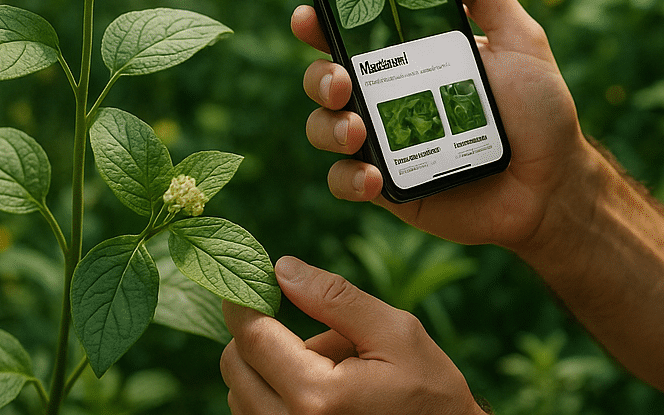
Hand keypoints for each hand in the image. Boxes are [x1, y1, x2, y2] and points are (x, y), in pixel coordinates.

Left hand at [220, 255, 483, 414]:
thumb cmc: (428, 390)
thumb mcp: (394, 331)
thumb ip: (335, 298)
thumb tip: (282, 268)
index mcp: (317, 396)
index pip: (252, 339)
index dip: (242, 302)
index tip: (248, 281)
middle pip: (235, 368)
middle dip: (258, 336)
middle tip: (306, 329)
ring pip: (241, 394)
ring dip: (270, 370)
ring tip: (329, 368)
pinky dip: (277, 395)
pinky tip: (322, 394)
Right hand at [296, 0, 586, 250]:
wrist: (554, 185)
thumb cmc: (540, 109)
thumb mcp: (520, 39)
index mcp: (412, 55)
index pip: (354, 31)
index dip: (321, 20)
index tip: (309, 14)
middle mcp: (389, 95)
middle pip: (325, 77)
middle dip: (318, 75)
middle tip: (342, 80)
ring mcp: (385, 142)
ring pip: (323, 128)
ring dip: (328, 126)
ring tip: (358, 130)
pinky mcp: (389, 188)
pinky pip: (345, 181)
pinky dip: (349, 178)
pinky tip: (374, 177)